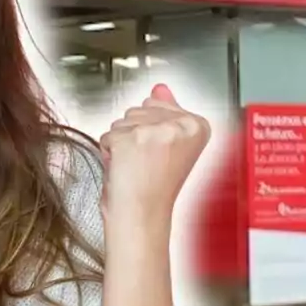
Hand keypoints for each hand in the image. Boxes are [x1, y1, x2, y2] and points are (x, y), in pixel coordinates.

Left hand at [99, 84, 210, 237]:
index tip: (160, 153)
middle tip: (146, 162)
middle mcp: (181, 126)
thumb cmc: (155, 189)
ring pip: (122, 121)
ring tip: (136, 166)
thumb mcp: (169, 146)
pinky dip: (109, 152)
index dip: (151, 130)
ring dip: (122, 143)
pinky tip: (124, 168)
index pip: (159, 103)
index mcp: (198, 126)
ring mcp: (155, 131)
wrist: (141, 216)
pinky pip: (107, 135)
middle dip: (135, 134)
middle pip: (139, 109)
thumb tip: (161, 89)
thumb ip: (167, 110)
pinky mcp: (130, 139)